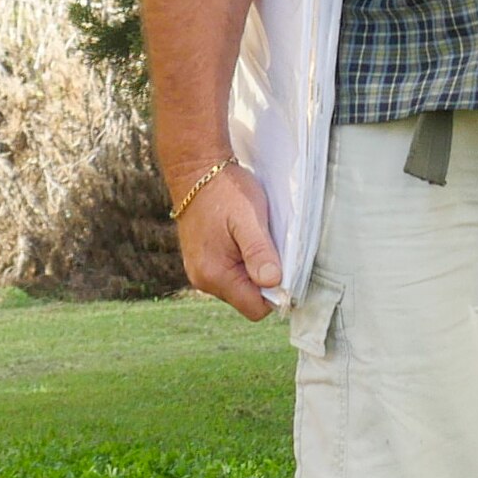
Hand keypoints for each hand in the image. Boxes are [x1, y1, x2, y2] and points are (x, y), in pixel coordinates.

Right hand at [175, 162, 283, 319]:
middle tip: (266, 244)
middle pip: (246, 299)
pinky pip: (228, 273)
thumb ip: (259, 252)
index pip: (254, 309)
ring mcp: (199, 271)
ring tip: (252, 237)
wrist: (195, 169)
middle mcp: (203, 280)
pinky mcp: (200, 261)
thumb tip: (273, 282)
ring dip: (251, 268)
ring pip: (238, 286)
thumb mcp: (249, 218)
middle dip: (262, 279)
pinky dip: (240, 260)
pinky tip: (241, 237)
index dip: (275, 293)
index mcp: (215, 274)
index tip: (282, 265)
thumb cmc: (224, 190)